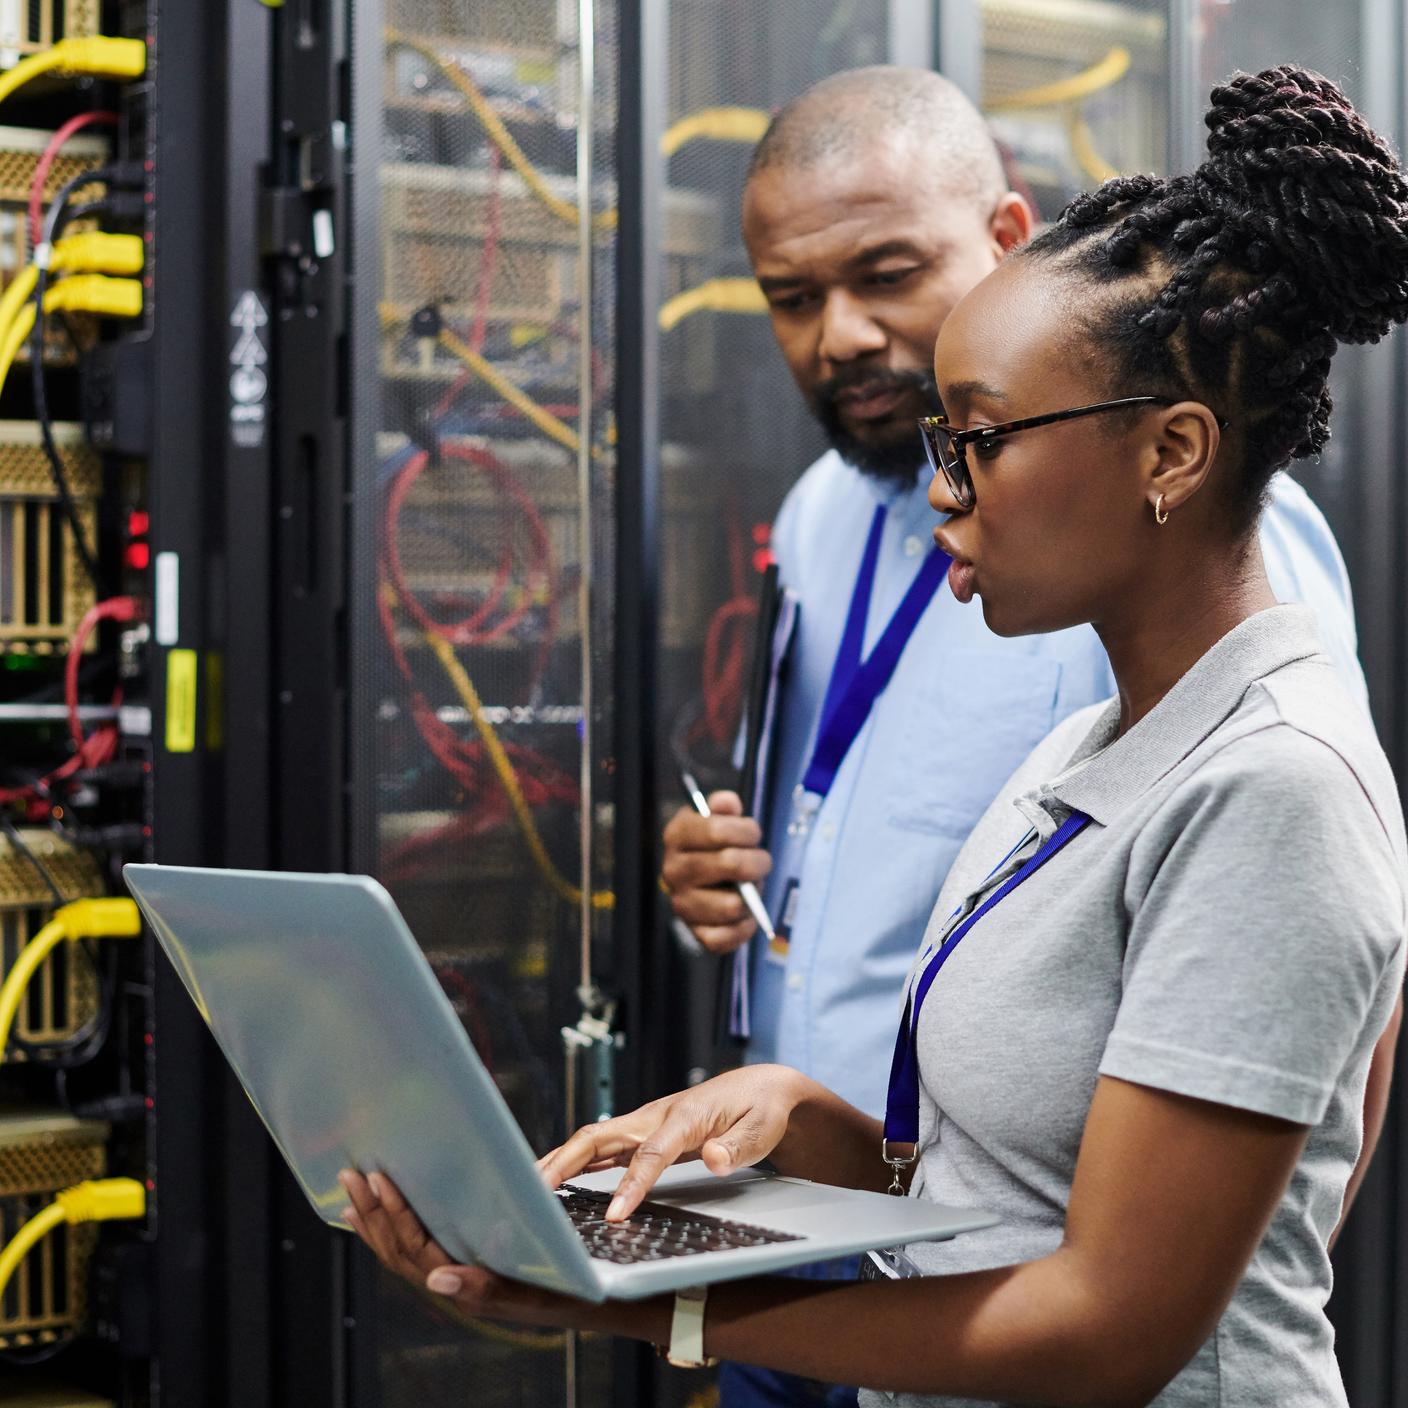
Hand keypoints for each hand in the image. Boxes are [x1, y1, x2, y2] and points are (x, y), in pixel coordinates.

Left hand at [338, 1169, 592, 1329]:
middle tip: (352, 1174)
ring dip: (374, 1218)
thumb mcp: (534, 1290)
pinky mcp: (459, 1264)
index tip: (380, 1180)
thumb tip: (435, 1280)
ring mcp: (452, 1276)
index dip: (396, 1215)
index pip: (417, 1249)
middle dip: (373, 1212)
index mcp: (465, 1286)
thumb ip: (486, 1288)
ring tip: (352, 1187)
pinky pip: (413, 1248)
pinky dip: (389, 1228)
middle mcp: (451, 1284)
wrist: (591, 1298)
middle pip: (398, 1249)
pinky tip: (376, 1211)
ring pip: (400, 1249)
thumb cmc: (568, 1289)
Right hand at [538, 1064, 807, 1220]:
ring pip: (594, 1141)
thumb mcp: (762, 1129)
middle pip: (600, 1137)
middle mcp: (656, 1116)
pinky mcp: (645, 1132)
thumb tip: (715, 1159)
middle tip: (534, 1192)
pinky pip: (604, 1149)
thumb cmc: (762, 1109)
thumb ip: (738, 1146)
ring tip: (530, 1188)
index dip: (631, 1185)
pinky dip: (578, 1163)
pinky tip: (559, 1181)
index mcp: (684, 1116)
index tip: (614, 1216)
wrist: (763, 1087)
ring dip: (561, 1162)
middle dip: (565, 1162)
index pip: (651, 1153)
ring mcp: (647, 1123)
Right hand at [661, 790, 771, 953]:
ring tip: (750, 887)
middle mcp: (673, 871)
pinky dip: (745, 927)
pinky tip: (746, 914)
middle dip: (757, 862)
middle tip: (760, 862)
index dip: (746, 831)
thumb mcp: (716, 818)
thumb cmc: (714, 846)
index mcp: (676, 836)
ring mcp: (682, 904)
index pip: (717, 830)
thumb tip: (728, 803)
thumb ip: (723, 806)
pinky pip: (727, 937)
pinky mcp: (695, 933)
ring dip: (752, 896)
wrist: (701, 883)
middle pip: (731, 864)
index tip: (754, 835)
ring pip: (733, 905)